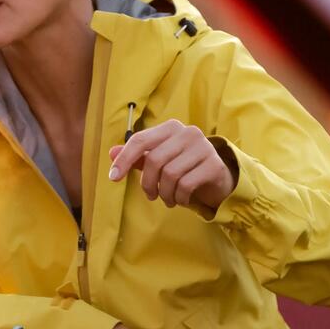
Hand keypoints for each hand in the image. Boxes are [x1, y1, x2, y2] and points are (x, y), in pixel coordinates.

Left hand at [107, 119, 235, 210]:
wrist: (218, 178)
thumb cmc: (184, 167)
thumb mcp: (159, 161)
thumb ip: (137, 157)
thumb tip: (111, 153)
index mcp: (171, 128)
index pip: (140, 140)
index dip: (124, 159)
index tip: (113, 178)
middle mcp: (188, 132)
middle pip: (154, 160)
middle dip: (148, 183)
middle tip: (150, 195)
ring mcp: (203, 147)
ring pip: (170, 174)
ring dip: (165, 194)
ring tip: (168, 199)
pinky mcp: (214, 165)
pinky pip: (186, 185)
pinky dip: (179, 197)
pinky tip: (181, 200)